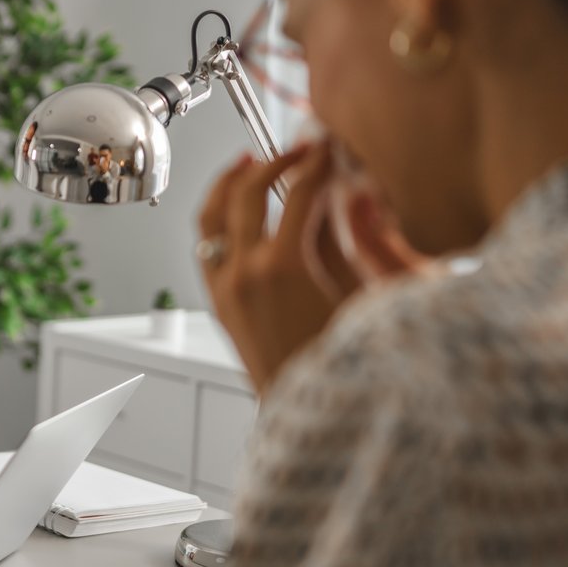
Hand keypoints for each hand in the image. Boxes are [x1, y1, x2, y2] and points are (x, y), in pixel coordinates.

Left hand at [200, 145, 426, 393]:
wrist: (316, 418)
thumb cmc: (346, 367)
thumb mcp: (361, 294)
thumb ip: (347, 238)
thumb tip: (345, 191)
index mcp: (281, 268)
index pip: (297, 193)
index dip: (315, 163)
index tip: (327, 148)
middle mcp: (243, 274)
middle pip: (246, 194)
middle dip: (272, 163)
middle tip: (297, 151)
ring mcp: (224, 289)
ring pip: (211, 217)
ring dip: (229, 184)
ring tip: (249, 164)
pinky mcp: (218, 304)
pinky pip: (206, 246)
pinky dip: (218, 218)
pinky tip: (236, 211)